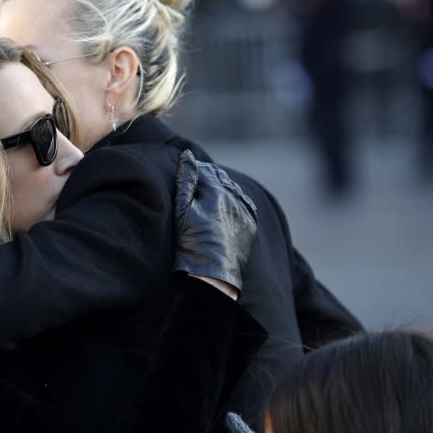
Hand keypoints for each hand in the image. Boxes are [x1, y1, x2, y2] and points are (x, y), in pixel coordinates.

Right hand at [173, 150, 257, 298]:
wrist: (212, 277)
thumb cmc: (191, 243)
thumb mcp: (181, 210)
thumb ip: (185, 179)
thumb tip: (188, 155)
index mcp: (217, 191)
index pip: (205, 170)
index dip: (194, 169)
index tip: (186, 172)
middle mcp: (235, 198)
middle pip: (221, 179)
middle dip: (208, 177)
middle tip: (196, 181)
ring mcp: (245, 212)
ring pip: (233, 191)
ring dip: (221, 188)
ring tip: (208, 194)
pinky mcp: (250, 226)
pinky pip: (245, 205)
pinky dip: (235, 201)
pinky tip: (225, 204)